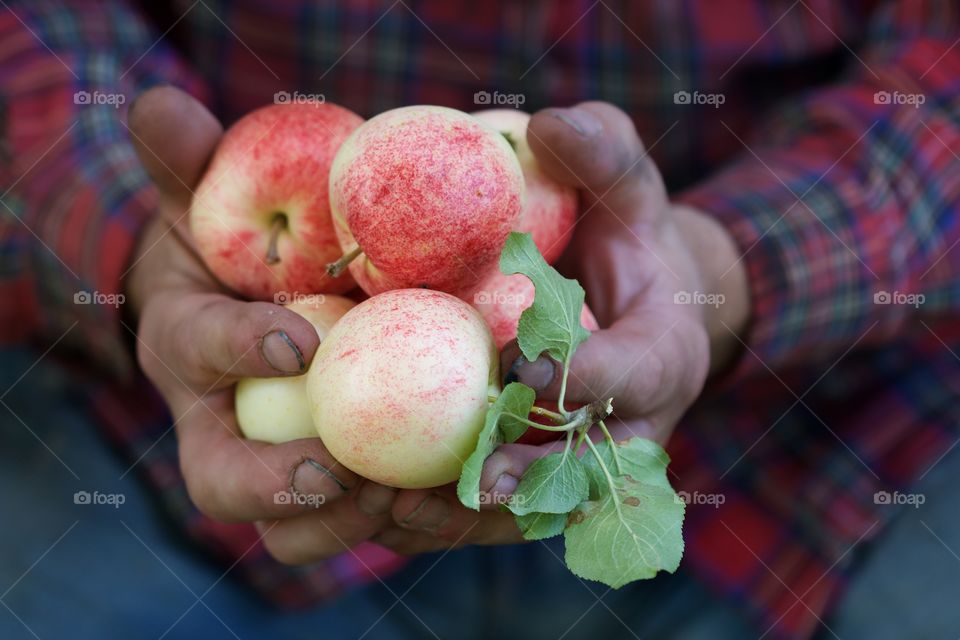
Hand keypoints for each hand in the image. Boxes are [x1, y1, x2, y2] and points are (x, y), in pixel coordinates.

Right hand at [126, 87, 397, 563]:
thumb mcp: (214, 193)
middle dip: (281, 487)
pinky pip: (376, 519)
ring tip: (421, 499)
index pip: (198, 353)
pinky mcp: (351, 481)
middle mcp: (227, 420)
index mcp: (190, 345)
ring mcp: (285, 461)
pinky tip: (483, 501)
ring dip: (355, 523)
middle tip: (351, 472)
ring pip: (297, 529)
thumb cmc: (242, 241)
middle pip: (226, 483)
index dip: (240, 349)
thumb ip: (189, 159)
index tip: (298, 340)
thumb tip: (160, 103)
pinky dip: (425, 519)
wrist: (269, 296)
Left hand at [373, 102, 749, 553]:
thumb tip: (550, 124)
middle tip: (470, 478)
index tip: (534, 370)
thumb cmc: (628, 238)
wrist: (633, 301)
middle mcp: (628, 421)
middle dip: (529, 476)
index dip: (592, 378)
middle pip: (584, 463)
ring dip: (475, 514)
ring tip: (403, 511)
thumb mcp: (628, 187)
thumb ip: (602, 155)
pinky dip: (448, 513)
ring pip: (535, 502)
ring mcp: (585, 456)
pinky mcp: (541, 470)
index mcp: (661, 353)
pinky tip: (384, 508)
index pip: (636, 373)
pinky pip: (498, 505)